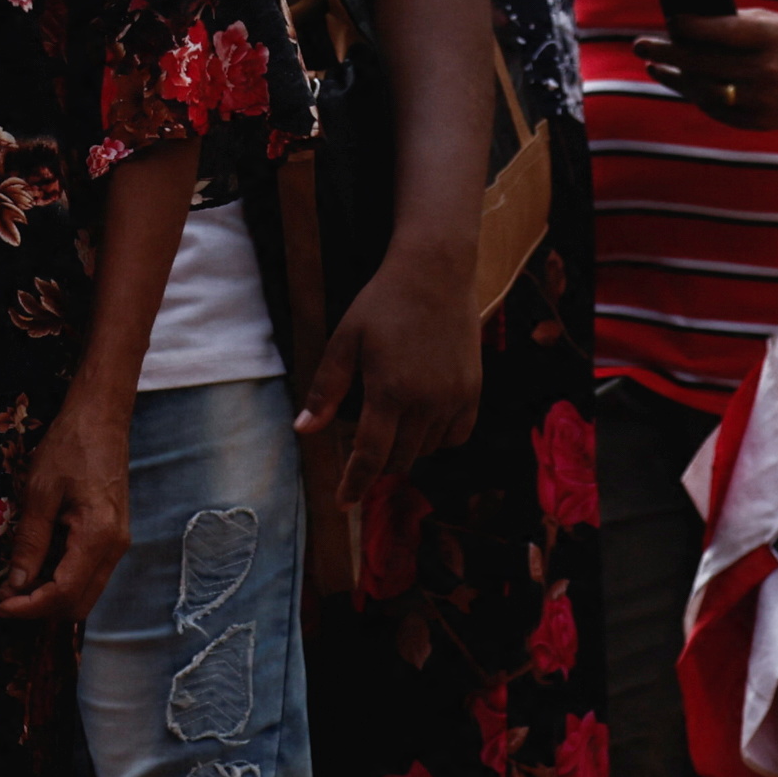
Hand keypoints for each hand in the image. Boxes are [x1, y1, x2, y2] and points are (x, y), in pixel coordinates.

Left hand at [0, 380, 132, 621]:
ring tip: (17, 582)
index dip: (30, 607)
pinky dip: (62, 580)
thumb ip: (30, 543)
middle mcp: (115, 548)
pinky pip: (89, 575)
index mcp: (98, 536)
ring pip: (86, 593)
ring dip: (51, 596)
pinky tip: (37, 565)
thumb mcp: (40, 493)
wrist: (101, 418)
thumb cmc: (69, 447)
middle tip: (6, 596)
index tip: (0, 605)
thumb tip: (17, 586)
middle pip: (79, 605)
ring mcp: (117, 544)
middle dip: (41, 609)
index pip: (64, 593)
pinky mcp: (113, 537)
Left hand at [299, 246, 481, 584]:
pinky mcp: (473, 391)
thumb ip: (325, 389)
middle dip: (377, 466)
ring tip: (392, 427)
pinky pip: (457, 436)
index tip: (343, 503)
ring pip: (427, 450)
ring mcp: (454, 398)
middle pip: (399, 459)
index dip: (355, 484)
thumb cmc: (382, 303)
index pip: (370, 457)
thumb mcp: (344, 341)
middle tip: (363, 451)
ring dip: (406, 450)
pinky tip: (422, 424)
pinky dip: (437, 440)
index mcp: (389, 391)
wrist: (436, 273)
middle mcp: (426, 402)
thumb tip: (304, 430)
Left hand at [640, 8, 777, 133]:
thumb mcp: (771, 24)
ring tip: (654, 67)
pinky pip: (717, 110)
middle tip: (641, 44)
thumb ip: (733, 25)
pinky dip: (696, 96)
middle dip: (668, 53)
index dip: (691, 27)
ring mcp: (763, 100)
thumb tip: (682, 28)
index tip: (669, 21)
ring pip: (705, 90)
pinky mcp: (760, 122)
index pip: (723, 31)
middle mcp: (768, 70)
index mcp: (772, 38)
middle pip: (705, 63)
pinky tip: (681, 83)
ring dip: (675, 79)